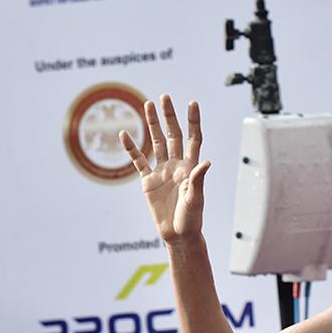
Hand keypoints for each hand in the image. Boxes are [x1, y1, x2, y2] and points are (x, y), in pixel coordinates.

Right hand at [119, 95, 210, 242]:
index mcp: (190, 167)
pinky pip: (138, 161)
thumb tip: (207, 162)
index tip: (193, 103)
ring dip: (152, 124)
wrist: (178, 235)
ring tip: (147, 105)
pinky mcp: (148, 181)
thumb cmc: (191, 219)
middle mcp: (177, 165)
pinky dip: (131, 149)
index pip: (193, 138)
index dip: (193, 121)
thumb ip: (198, 180)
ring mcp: (162, 171)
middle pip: (173, 135)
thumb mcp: (196, 199)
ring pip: (156, 142)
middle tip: (164, 97)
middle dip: (169, 116)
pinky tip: (124, 135)